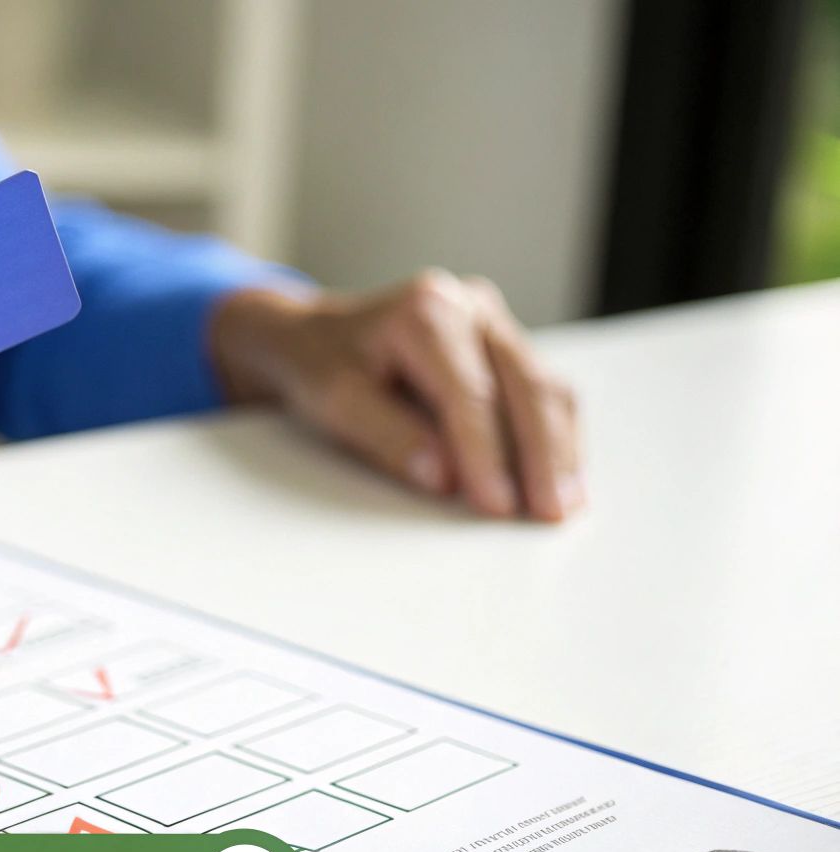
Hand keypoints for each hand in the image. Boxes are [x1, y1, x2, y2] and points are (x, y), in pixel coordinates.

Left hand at [210, 270, 581, 521]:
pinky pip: (543, 394)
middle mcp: (471, 307)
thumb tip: (447, 479)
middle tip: (550, 515)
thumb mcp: (334, 401)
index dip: (487, 453)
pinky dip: (556, 439)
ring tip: (565, 507)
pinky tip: (562, 481)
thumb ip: (388, 437)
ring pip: (546, 388)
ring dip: (560, 451)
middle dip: (543, 456)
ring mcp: (494, 324)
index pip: (469, 392)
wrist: (314, 337)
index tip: (497, 504)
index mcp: (426, 310)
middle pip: (525, 386)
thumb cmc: (320, 365)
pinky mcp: (506, 348)